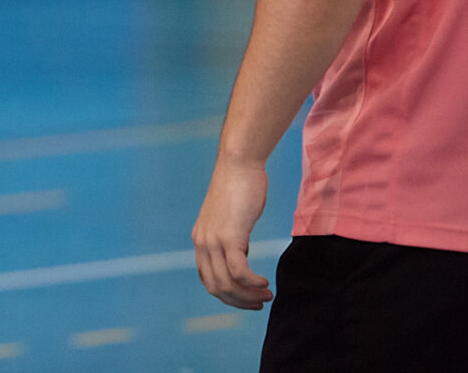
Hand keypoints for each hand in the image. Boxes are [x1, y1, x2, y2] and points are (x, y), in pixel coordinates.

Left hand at [193, 157, 272, 309]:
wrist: (238, 165)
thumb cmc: (240, 188)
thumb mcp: (231, 220)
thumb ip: (232, 239)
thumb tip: (242, 256)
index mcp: (201, 240)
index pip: (207, 279)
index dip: (228, 295)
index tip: (248, 298)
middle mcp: (202, 243)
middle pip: (215, 287)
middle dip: (239, 301)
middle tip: (260, 302)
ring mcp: (213, 240)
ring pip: (226, 284)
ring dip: (248, 296)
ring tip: (266, 295)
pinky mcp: (229, 236)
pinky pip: (239, 272)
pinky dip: (253, 283)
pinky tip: (265, 282)